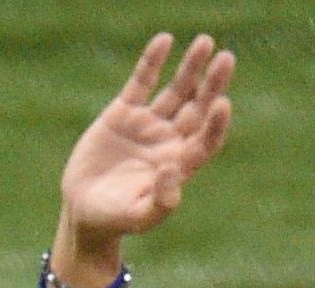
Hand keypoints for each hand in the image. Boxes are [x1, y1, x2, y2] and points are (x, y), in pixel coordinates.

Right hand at [50, 32, 234, 287]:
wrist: (86, 210)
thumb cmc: (116, 220)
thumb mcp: (139, 217)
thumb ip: (162, 201)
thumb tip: (174, 170)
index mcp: (179, 167)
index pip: (206, 140)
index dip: (216, 123)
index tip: (224, 102)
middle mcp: (169, 142)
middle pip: (198, 109)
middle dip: (212, 85)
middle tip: (227, 58)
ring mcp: (149, 125)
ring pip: (176, 91)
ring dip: (191, 68)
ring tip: (206, 43)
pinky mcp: (123, 113)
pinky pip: (142, 81)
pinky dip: (153, 62)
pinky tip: (166, 40)